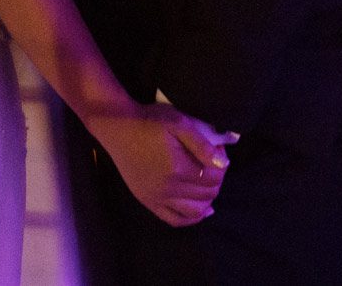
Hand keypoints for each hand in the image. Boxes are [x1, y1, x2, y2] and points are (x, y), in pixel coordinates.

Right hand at [90, 103, 239, 226]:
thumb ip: (202, 145)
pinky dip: (190, 219)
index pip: (213, 178)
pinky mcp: (148, 201)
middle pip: (206, 195)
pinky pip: (174, 220)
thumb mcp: (179, 123)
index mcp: (178, 169)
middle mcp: (168, 189)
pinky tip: (201, 210)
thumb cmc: (150, 122)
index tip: (218, 150)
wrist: (119, 128)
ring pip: (193, 212)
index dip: (222, 164)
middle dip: (217, 180)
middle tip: (214, 163)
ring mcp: (157, 198)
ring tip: (209, 184)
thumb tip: (223, 164)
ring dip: (208, 200)